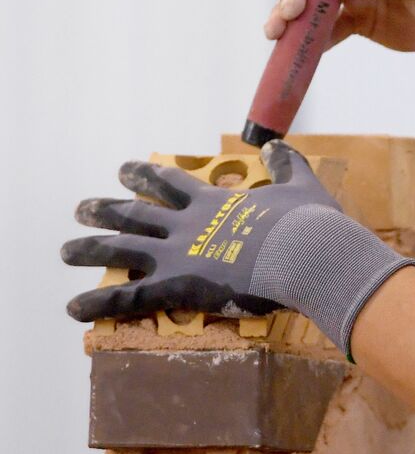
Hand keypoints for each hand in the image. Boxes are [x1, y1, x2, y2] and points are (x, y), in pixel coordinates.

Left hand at [63, 141, 414, 353]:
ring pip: (121, 249)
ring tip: (66, 251)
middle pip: (136, 213)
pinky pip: (129, 297)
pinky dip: (99, 303)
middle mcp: (187, 224)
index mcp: (214, 202)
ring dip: (89, 249)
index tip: (126, 168)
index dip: (146, 175)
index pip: (171, 183)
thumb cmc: (309, 223)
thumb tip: (277, 144)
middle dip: (107, 209)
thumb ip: (286, 164)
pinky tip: (73, 309)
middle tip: (82, 207)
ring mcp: (178, 254)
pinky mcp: (177, 285)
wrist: (306, 252)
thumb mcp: (302, 184)